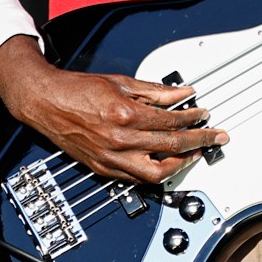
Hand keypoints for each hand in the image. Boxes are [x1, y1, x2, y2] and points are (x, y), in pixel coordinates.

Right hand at [0, 35, 226, 184]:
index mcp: (125, 114)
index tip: (204, 115)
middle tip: (215, 137)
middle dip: (199, 142)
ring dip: (180, 164)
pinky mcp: (103, 169)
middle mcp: (119, 140)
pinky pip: (136, 178)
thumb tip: (182, 92)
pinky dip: (155, 172)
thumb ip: (155, 91)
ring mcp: (111, 158)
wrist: (46, 102)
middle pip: (171, 147)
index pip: (171, 121)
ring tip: (194, 154)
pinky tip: (166, 162)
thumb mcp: (121, 82)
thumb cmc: (78, 90)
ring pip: (156, 173)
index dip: (193, 118)